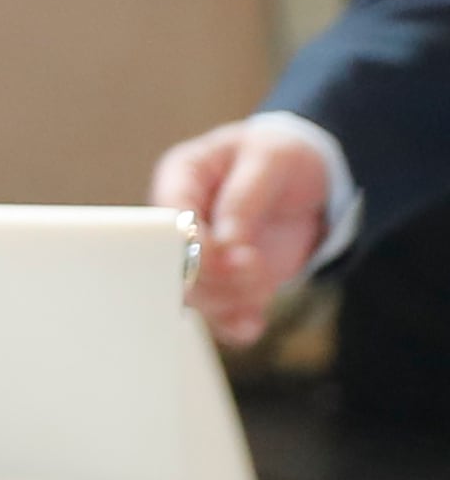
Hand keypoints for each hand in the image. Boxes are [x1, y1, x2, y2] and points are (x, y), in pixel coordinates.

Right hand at [157, 114, 337, 338]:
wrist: (315, 177)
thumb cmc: (282, 154)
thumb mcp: (270, 159)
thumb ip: (243, 198)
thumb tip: (225, 243)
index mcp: (181, 179)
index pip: (166, 218)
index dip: (188, 242)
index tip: (225, 253)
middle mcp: (184, 222)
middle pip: (175, 264)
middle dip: (215, 276)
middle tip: (253, 266)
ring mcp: (206, 255)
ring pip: (198, 294)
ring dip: (230, 300)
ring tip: (262, 285)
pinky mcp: (230, 280)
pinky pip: (223, 313)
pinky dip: (236, 324)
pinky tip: (252, 324)